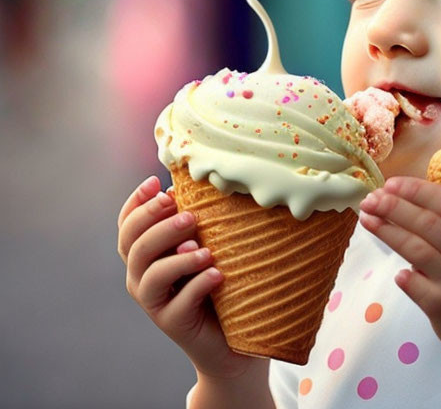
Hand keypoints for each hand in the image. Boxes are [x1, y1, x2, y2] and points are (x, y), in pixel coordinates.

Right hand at [117, 175, 260, 379]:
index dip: (136, 203)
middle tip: (188, 214)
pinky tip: (218, 274)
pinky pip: (180, 301)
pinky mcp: (173, 323)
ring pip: (151, 274)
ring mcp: (155, 302)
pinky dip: (198, 284)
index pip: (127, 225)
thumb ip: (194, 222)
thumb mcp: (206, 244)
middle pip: (134, 246)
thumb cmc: (219, 280)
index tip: (156, 183)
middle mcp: (141, 277)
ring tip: (205, 249)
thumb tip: (195, 184)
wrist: (233, 337)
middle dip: (157, 224)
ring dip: (178, 257)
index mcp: (145, 254)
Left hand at [358, 170, 440, 373]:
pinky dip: (404, 274)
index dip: (417, 191)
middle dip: (394, 207)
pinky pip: (414, 285)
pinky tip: (395, 267)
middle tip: (370, 198)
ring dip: (388, 232)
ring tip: (366, 218)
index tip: (392, 183)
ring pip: (416, 250)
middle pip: (427, 224)